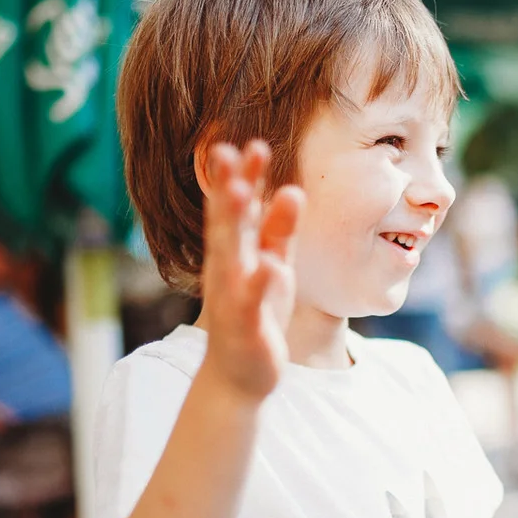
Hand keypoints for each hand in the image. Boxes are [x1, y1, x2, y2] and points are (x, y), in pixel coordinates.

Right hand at [196, 140, 302, 401]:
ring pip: (231, 254)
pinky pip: (250, 301)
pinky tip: (267, 266)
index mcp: (235, 252)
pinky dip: (257, 283)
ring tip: (244, 191)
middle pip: (226, 222)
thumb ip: (279, 230)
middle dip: (228, 188)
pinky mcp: (244, 325)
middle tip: (227, 150)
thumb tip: (291, 189)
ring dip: (235, 223)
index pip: (236, 208)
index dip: (241, 177)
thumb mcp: (272, 265)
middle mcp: (226, 268)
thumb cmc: (257, 314)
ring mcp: (232, 295)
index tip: (250, 142)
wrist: (240, 375)